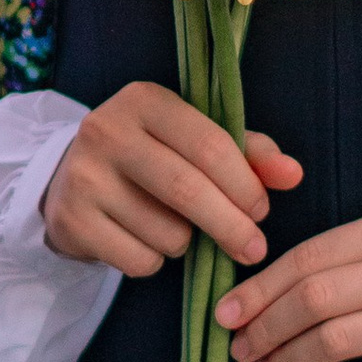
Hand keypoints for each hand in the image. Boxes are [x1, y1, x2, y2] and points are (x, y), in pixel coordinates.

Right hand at [42, 83, 303, 279]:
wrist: (68, 182)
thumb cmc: (152, 157)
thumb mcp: (196, 140)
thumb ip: (249, 153)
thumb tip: (293, 174)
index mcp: (144, 99)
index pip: (210, 144)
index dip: (245, 185)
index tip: (262, 210)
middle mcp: (106, 130)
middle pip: (188, 190)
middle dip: (231, 226)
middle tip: (254, 248)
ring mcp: (83, 177)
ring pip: (167, 232)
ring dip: (187, 244)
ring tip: (176, 228)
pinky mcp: (71, 221)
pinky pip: (140, 260)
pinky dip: (155, 262)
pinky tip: (142, 240)